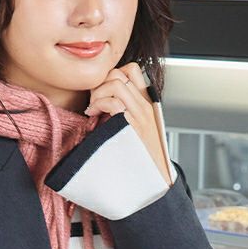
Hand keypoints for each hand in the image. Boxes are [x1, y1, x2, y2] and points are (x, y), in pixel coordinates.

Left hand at [85, 62, 172, 185]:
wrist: (155, 179)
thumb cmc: (141, 157)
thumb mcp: (138, 129)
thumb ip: (127, 112)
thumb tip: (103, 102)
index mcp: (148, 103)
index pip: (132, 69)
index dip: (112, 74)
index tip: (101, 91)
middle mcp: (146, 105)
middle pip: (119, 73)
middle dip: (100, 82)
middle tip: (93, 100)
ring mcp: (140, 115)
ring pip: (115, 83)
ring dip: (97, 93)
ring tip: (93, 109)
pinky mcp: (131, 126)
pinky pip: (113, 102)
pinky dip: (97, 104)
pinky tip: (92, 115)